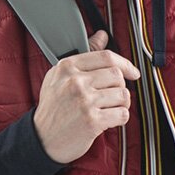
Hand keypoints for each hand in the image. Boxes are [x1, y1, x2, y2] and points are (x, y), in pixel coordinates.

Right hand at [33, 30, 140, 163]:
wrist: (42, 139)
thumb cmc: (53, 108)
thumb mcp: (59, 76)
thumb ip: (83, 55)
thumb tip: (101, 35)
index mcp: (67, 67)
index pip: (105, 56)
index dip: (124, 64)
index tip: (132, 72)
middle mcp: (75, 82)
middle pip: (117, 75)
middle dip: (121, 87)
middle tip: (114, 96)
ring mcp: (84, 101)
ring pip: (123, 95)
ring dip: (122, 104)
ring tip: (110, 109)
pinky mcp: (92, 121)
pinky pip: (122, 114)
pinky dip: (120, 119)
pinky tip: (109, 120)